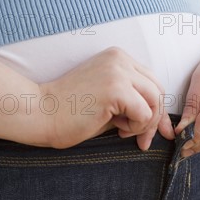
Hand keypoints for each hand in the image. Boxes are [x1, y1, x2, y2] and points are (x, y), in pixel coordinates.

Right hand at [41, 47, 173, 149]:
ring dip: (144, 124)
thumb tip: (159, 122)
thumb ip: (131, 103)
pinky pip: (144, 113)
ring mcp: (118, 71)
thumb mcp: (107, 102)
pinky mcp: (116, 88)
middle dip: (154, 120)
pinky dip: (136, 127)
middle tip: (141, 141)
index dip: (155, 110)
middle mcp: (120, 59)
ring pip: (155, 101)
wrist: (40, 114)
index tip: (152, 132)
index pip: (151, 83)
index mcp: (117, 58)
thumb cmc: (69, 113)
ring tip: (122, 131)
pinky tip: (117, 129)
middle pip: (158, 90)